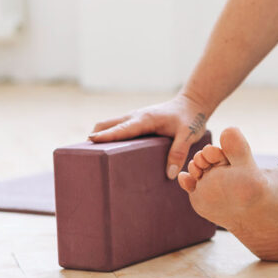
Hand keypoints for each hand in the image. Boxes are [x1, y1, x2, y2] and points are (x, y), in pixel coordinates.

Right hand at [88, 93, 211, 178]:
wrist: (193, 103)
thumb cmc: (191, 118)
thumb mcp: (189, 135)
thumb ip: (179, 152)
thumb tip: (169, 174)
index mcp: (145, 119)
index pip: (122, 128)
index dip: (107, 135)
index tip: (90, 141)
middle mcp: (136, 117)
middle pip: (108, 124)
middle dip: (95, 136)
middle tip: (83, 153)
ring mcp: (135, 118)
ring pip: (111, 125)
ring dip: (100, 135)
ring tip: (91, 155)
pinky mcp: (138, 122)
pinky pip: (118, 128)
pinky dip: (109, 135)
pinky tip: (108, 150)